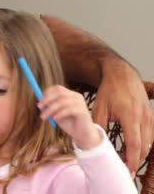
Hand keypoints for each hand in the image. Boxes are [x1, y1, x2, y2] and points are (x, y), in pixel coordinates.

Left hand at [39, 85, 101, 148]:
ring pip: (62, 101)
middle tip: (39, 107)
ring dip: (50, 109)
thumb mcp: (56, 114)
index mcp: (70, 95)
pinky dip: (59, 113)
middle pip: (59, 92)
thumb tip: (40, 103)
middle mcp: (76, 96)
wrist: (82, 135)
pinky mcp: (83, 111)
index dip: (47, 93)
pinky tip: (55, 118)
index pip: (57, 88)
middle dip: (47, 99)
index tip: (39, 102)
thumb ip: (50, 107)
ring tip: (44, 117)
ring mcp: (80, 103)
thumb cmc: (69, 124)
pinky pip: (68, 109)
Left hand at [92, 61, 153, 177]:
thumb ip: (99, 125)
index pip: (134, 144)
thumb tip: (97, 141)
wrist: (122, 74)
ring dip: (140, 153)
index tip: (127, 170)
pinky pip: (150, 134)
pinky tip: (134, 148)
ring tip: (129, 161)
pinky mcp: (150, 114)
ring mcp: (149, 116)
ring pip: (149, 141)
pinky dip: (144, 143)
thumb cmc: (109, 90)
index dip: (131, 159)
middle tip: (127, 170)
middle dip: (137, 160)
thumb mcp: (100, 107)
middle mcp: (143, 117)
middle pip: (144, 146)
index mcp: (130, 116)